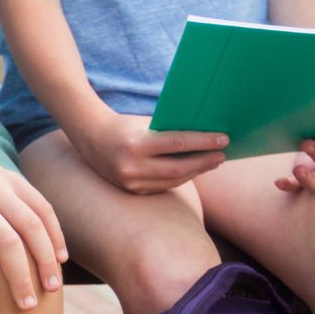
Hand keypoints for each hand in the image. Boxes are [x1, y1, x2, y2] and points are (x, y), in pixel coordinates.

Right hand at [66, 109, 226, 194]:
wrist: (90, 138)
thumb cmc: (124, 125)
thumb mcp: (145, 123)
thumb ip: (170, 130)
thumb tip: (205, 134)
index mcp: (136, 144)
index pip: (177, 144)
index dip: (203, 142)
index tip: (224, 139)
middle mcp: (132, 167)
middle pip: (178, 168)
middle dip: (204, 161)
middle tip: (223, 154)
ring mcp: (131, 182)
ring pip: (173, 180)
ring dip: (196, 171)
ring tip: (212, 161)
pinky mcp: (132, 191)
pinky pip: (163, 186)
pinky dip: (181, 178)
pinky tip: (194, 170)